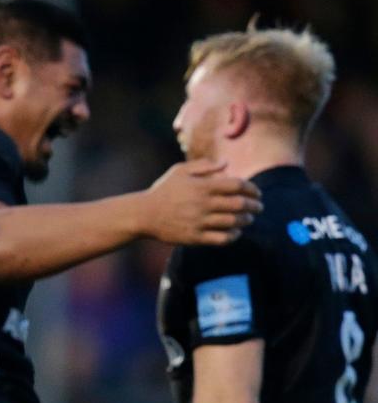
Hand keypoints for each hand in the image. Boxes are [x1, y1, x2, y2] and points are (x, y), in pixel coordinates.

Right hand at [141, 159, 262, 245]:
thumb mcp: (180, 171)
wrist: (144, 214)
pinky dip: (233, 236)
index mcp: (202, 186)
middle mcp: (203, 204)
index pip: (237, 185)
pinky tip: (235, 233)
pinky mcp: (195, 237)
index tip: (257, 193)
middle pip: (239, 204)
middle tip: (259, 207)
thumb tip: (227, 163)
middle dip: (254, 206)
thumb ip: (204, 166)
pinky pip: (221, 238)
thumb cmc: (163, 191)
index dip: (252, 189)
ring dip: (246, 220)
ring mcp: (199, 221)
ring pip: (233, 222)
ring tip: (248, 219)